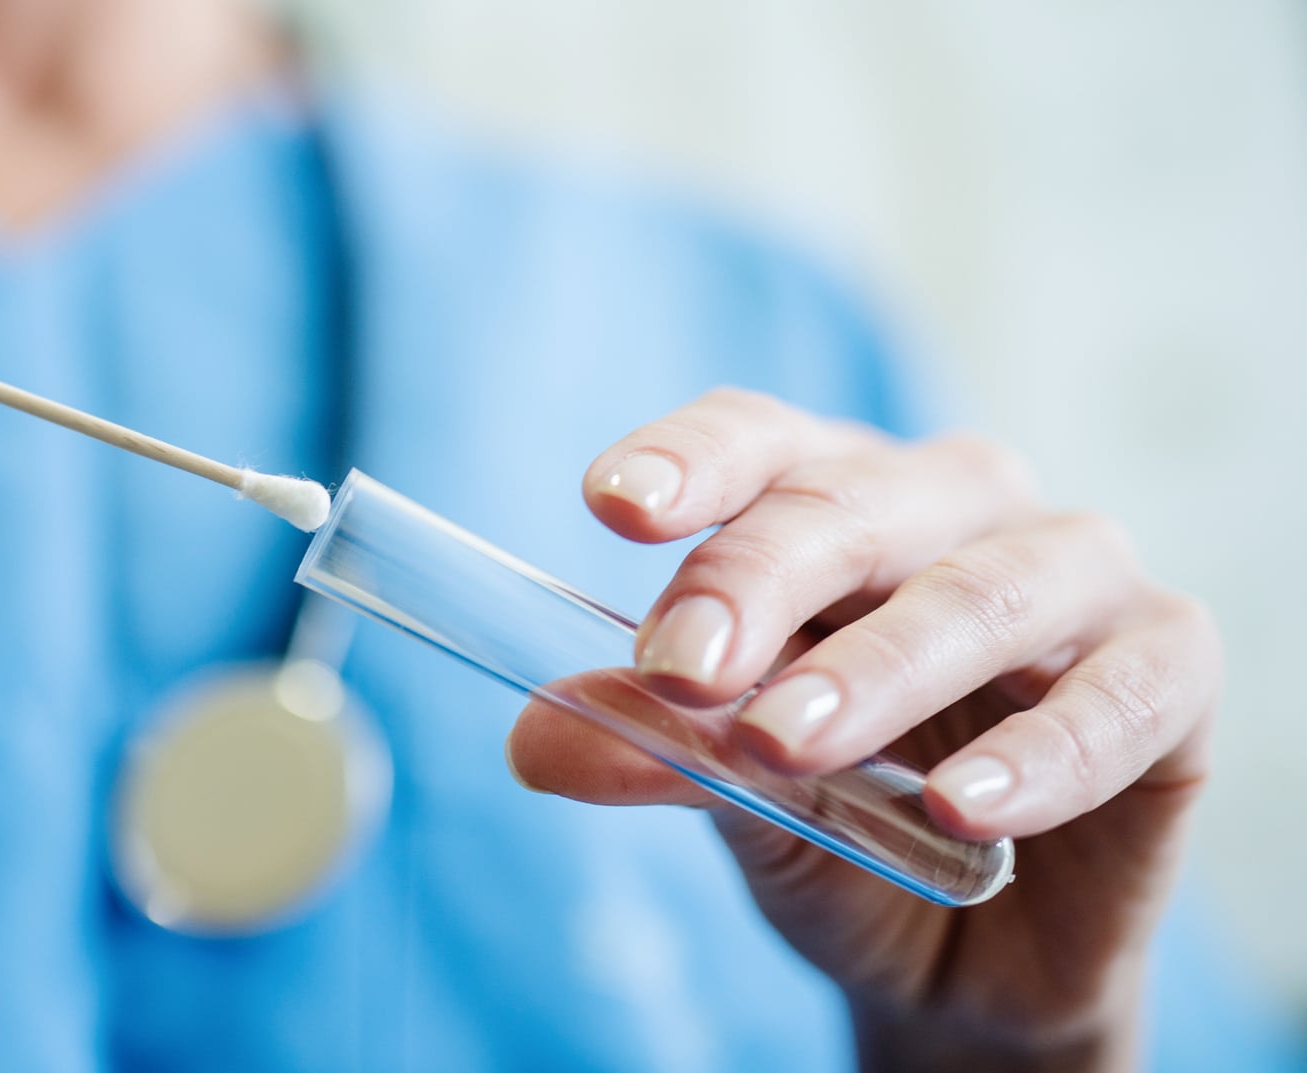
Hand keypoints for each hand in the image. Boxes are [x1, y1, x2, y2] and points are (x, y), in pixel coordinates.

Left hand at [505, 389, 1216, 1071]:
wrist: (963, 960)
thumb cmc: (840, 828)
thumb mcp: (734, 797)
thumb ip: (657, 752)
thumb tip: (535, 739)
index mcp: (832, 504)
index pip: (760, 441)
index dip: (690, 460)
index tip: (611, 504)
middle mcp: (952, 509)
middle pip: (852, 504)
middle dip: (758, 579)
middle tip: (683, 667)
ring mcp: (1073, 577)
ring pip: (982, 588)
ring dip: (878, 667)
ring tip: (786, 744)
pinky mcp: (1169, 671)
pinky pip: (1117, 694)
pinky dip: (1038, 752)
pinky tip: (955, 808)